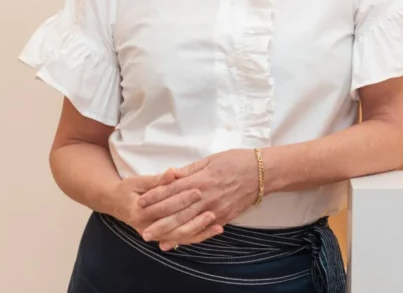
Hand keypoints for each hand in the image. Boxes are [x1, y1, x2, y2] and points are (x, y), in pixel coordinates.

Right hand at [107, 171, 220, 246]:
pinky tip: (214, 230)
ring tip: (217, 225)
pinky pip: (182, 239)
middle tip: (212, 210)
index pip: (164, 206)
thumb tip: (172, 172)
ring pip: (179, 237)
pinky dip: (198, 236)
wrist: (115, 203)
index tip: (198, 190)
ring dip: (199, 232)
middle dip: (194, 218)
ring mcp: (154, 234)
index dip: (181, 199)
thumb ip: (158, 180)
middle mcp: (146, 227)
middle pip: (174, 225)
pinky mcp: (162, 236)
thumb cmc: (128, 189)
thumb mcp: (138, 181)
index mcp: (139, 211)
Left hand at [137, 149, 260, 247]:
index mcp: (201, 179)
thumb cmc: (236, 161)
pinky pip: (203, 229)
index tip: (140, 203)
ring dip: (170, 232)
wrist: (262, 172)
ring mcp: (215, 209)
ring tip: (155, 238)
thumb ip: (190, 170)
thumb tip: (170, 175)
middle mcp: (206, 197)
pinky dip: (189, 236)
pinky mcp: (224, 217)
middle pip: (177, 211)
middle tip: (142, 229)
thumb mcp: (211, 159)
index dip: (154, 197)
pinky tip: (178, 242)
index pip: (172, 190)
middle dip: (157, 220)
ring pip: (188, 223)